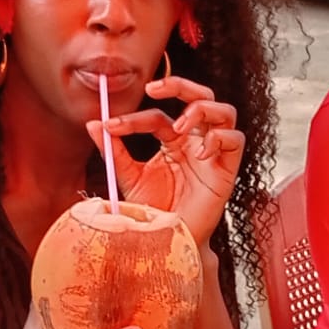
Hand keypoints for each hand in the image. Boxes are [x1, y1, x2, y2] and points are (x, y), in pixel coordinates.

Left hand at [87, 75, 243, 244]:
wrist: (167, 242)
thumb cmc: (153, 211)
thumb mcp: (128, 178)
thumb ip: (114, 151)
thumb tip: (93, 124)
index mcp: (173, 140)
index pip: (158, 116)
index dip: (134, 118)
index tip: (110, 125)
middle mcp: (195, 141)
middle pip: (200, 96)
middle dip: (179, 85)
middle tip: (153, 89)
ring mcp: (213, 153)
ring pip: (224, 112)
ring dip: (201, 109)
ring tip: (180, 124)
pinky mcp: (227, 170)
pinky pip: (235, 140)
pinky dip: (218, 139)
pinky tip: (199, 153)